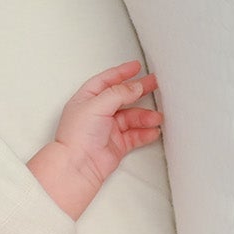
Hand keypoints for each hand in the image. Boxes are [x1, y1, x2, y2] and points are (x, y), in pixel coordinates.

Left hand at [27, 61, 162, 218]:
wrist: (77, 166)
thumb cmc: (76, 138)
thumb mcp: (97, 105)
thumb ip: (118, 93)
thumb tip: (135, 86)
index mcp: (86, 100)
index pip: (106, 81)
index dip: (121, 73)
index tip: (136, 67)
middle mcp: (96, 114)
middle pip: (122, 97)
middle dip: (139, 90)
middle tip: (155, 84)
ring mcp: (106, 130)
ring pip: (131, 118)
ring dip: (145, 116)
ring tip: (157, 117)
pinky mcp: (115, 146)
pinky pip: (134, 136)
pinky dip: (145, 133)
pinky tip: (153, 131)